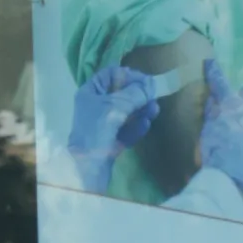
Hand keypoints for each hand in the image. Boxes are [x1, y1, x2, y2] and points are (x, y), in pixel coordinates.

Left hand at [66, 61, 160, 192]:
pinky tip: (147, 124)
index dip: (128, 75)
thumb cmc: (97, 129)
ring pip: (126, 113)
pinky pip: (127, 130)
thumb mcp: (116, 106)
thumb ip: (134, 94)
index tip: (146, 81)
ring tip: (155, 110)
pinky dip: (137, 126)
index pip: (110, 75)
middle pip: (120, 94)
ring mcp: (103, 125)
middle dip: (138, 95)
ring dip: (141, 110)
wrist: (88, 167)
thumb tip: (151, 83)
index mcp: (90, 92)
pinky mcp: (111, 142)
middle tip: (154, 96)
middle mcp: (95, 106)